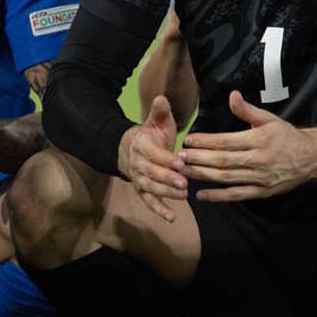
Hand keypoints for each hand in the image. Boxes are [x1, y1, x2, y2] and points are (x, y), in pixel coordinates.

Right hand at [117, 95, 185, 222]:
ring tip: (184, 196)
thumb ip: (160, 112)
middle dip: (168, 178)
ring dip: (166, 193)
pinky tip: (172, 218)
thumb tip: (161, 98)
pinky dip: (159, 210)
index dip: (167, 159)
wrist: (132, 149)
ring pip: (151, 188)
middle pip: (151, 173)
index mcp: (141, 145)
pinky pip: (149, 202)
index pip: (154, 154)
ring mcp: (138, 178)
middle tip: (184, 183)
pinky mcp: (142, 191)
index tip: (181, 162)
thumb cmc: (151, 135)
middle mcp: (137, 163)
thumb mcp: (156, 122)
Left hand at [180, 91, 316, 201]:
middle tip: (179, 157)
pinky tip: (201, 195)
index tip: (188, 139)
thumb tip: (232, 95)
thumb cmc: (286, 136)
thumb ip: (247, 110)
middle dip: (199, 159)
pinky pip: (236, 195)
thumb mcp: (269, 119)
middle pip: (223, 160)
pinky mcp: (262, 193)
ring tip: (184, 172)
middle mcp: (259, 159)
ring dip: (203, 176)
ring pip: (227, 178)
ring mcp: (260, 178)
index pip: (226, 141)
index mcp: (259, 139)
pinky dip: (218, 196)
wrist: (311, 158)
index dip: (205, 141)